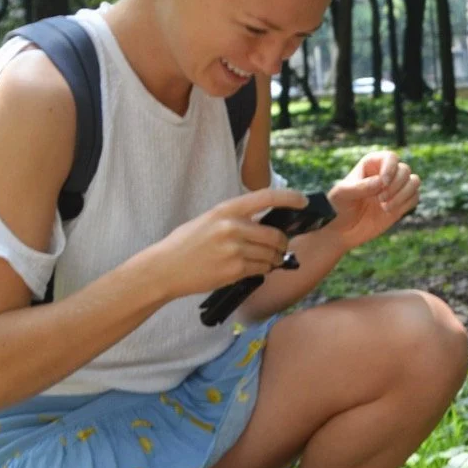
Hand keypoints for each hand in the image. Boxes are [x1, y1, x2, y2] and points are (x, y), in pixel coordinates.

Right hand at [155, 187, 308, 298]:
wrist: (165, 268)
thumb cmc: (185, 244)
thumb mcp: (207, 220)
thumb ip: (234, 219)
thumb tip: (264, 224)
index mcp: (225, 210)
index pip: (266, 197)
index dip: (289, 198)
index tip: (302, 201)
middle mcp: (232, 227)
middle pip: (275, 234)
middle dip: (282, 243)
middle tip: (281, 248)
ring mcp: (234, 249)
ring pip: (271, 254)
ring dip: (275, 259)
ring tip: (267, 260)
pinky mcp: (235, 270)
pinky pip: (262, 269)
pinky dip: (265, 270)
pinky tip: (256, 269)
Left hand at [326, 150, 419, 250]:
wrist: (341, 229)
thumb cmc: (338, 207)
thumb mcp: (343, 194)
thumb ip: (361, 187)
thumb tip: (381, 182)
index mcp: (371, 164)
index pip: (390, 157)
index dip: (391, 168)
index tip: (383, 183)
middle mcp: (385, 174)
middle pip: (404, 170)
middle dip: (395, 185)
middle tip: (380, 199)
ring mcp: (394, 189)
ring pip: (414, 181)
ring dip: (403, 194)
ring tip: (385, 207)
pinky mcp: (400, 204)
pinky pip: (415, 197)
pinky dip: (406, 204)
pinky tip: (388, 211)